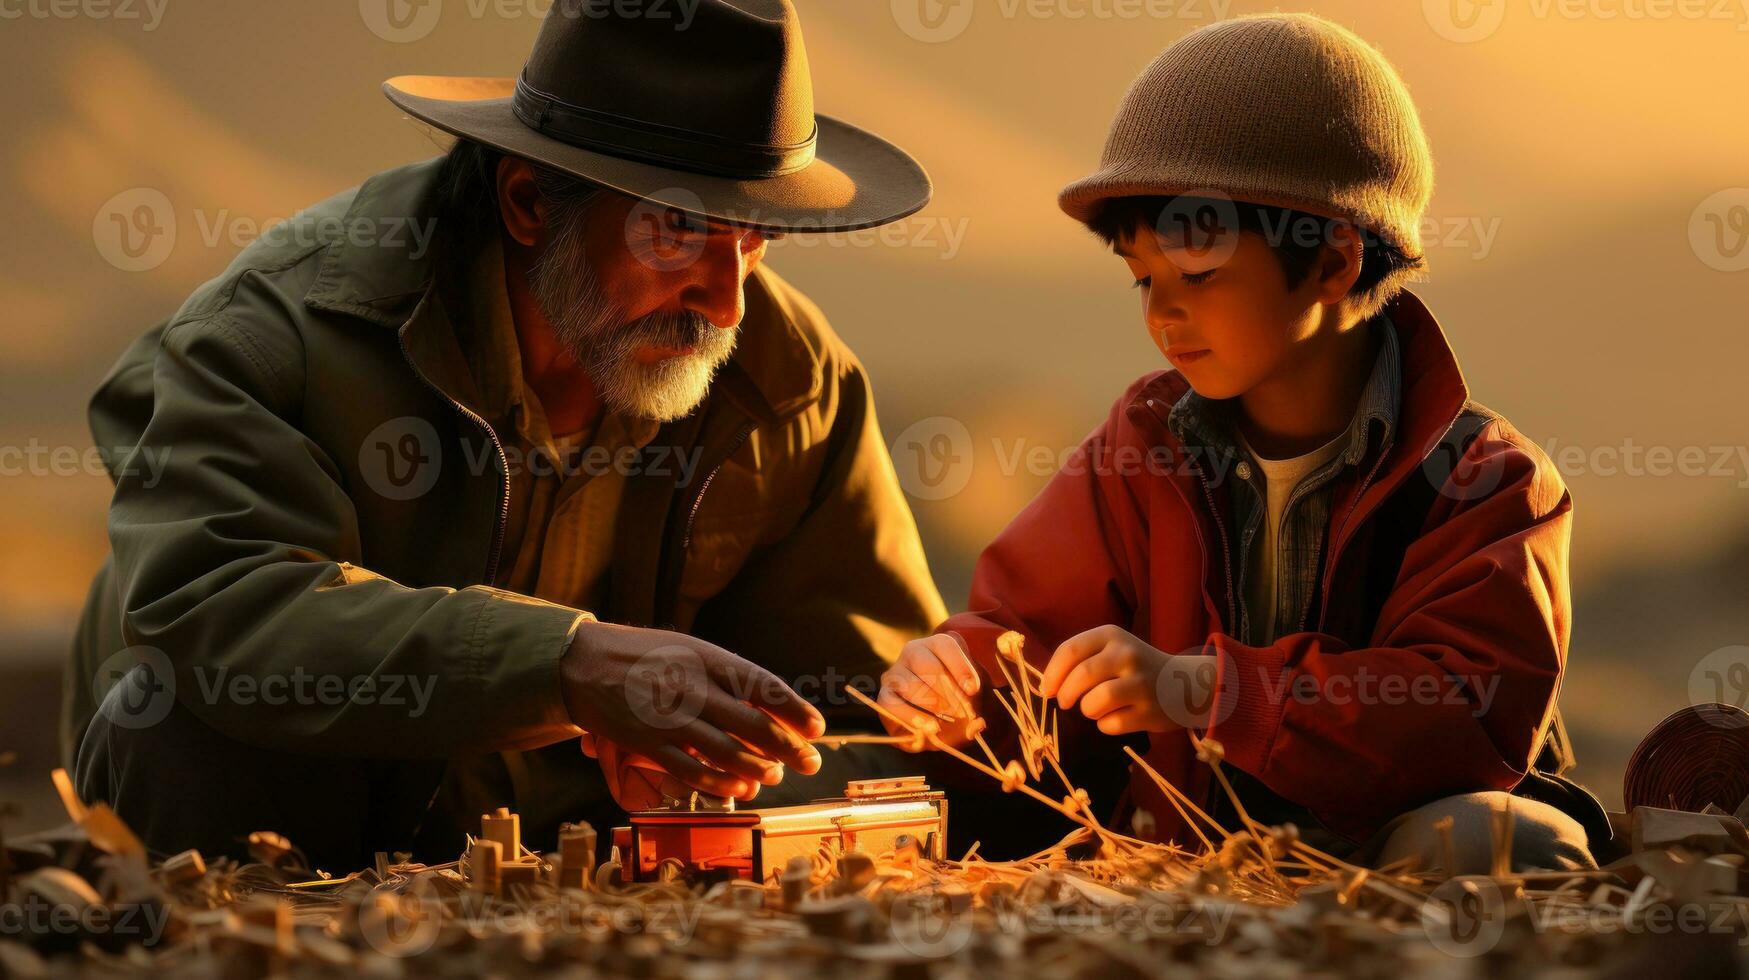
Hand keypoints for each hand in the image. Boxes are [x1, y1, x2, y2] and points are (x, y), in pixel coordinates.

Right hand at [561, 621, 823, 801]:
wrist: (583, 663)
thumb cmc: (644, 655)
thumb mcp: (689, 650)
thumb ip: (724, 675)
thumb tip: (769, 703)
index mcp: (708, 659)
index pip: (762, 686)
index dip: (794, 710)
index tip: (817, 728)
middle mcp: (693, 688)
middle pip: (752, 724)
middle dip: (788, 747)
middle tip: (810, 763)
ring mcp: (670, 718)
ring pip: (726, 751)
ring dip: (758, 768)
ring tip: (776, 775)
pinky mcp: (649, 743)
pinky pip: (691, 770)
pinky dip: (719, 782)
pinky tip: (739, 788)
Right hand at [877, 633, 981, 748]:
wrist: (939, 719)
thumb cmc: (958, 703)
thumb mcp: (971, 705)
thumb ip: (975, 715)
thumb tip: (976, 725)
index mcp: (938, 645)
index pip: (945, 645)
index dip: (960, 667)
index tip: (972, 690)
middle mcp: (913, 651)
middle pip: (926, 666)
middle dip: (946, 692)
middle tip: (959, 713)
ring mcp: (895, 672)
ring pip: (907, 683)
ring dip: (928, 706)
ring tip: (945, 723)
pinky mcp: (885, 694)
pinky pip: (891, 703)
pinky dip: (910, 717)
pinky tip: (927, 728)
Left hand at [1039, 625, 1216, 734]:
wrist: (1186, 682)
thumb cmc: (1135, 667)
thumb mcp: (1111, 649)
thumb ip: (1080, 660)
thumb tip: (1047, 687)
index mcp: (1112, 635)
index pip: (1069, 650)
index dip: (1052, 674)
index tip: (1048, 690)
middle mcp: (1128, 655)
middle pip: (1081, 677)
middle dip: (1066, 695)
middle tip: (1066, 702)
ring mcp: (1141, 684)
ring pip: (1094, 703)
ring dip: (1087, 710)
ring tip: (1095, 708)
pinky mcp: (1150, 712)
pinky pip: (1111, 725)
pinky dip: (1106, 725)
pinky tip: (1117, 718)